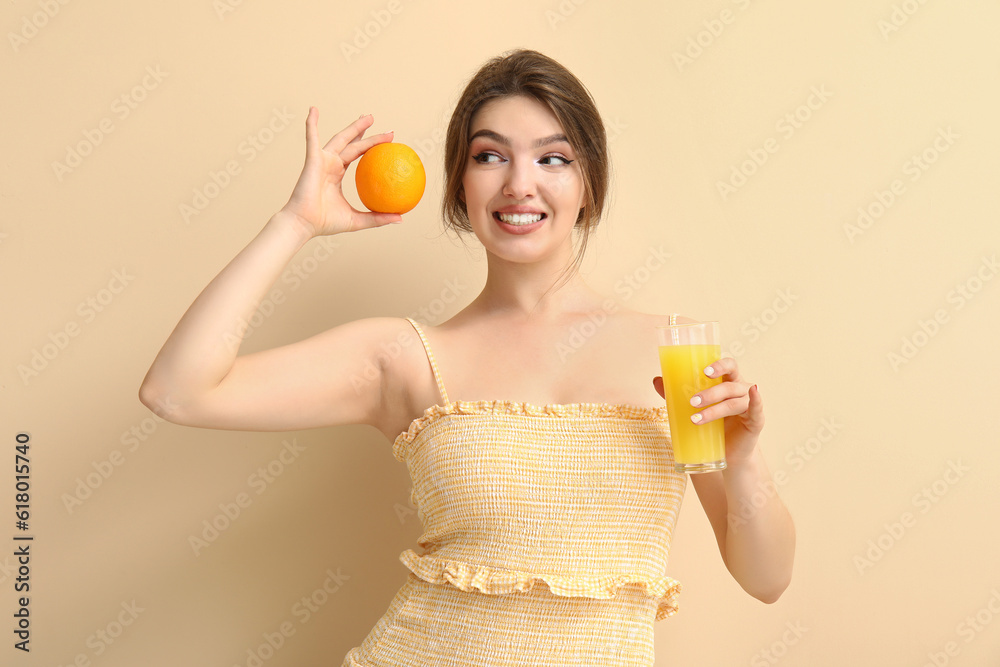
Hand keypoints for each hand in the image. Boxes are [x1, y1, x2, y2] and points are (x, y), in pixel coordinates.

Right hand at [280, 107, 402, 236]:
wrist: (304, 223)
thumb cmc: (325, 223)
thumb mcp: (358, 220)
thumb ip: (378, 218)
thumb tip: (401, 218)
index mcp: (337, 174)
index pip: (357, 156)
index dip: (371, 146)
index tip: (387, 140)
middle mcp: (330, 164)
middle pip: (351, 143)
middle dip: (364, 131)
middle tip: (376, 120)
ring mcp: (322, 160)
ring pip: (341, 138)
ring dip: (354, 127)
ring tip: (367, 116)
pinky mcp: (313, 159)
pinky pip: (312, 138)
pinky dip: (312, 123)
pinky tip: (313, 110)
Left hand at [652, 357, 763, 464]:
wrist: (727, 452)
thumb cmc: (712, 425)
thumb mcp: (695, 407)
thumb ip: (677, 394)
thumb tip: (657, 380)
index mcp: (728, 382)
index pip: (729, 366)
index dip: (719, 365)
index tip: (703, 371)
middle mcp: (741, 390)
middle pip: (729, 385)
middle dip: (711, 392)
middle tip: (692, 401)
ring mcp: (750, 405)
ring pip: (734, 402)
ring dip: (715, 409)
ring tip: (695, 419)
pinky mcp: (756, 421)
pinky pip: (757, 409)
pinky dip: (756, 400)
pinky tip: (753, 393)